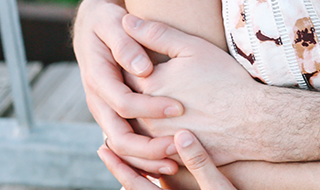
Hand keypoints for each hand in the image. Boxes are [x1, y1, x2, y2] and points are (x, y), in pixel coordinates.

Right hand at [73, 0, 181, 174]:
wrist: (93, 24)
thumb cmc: (108, 19)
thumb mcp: (112, 22)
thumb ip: (126, 43)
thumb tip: (142, 69)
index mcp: (97, 77)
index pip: (122, 102)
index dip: (150, 108)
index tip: (180, 108)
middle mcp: (97, 99)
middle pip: (118, 135)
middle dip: (147, 147)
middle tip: (178, 147)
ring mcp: (103, 109)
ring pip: (120, 146)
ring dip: (145, 158)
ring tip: (175, 162)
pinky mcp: (113, 114)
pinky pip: (123, 143)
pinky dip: (141, 156)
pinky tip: (165, 160)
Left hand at [100, 130, 233, 189]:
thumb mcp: (217, 185)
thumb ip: (198, 162)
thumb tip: (181, 135)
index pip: (134, 182)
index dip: (118, 164)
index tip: (102, 147)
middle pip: (135, 186)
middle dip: (122, 165)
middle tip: (105, 145)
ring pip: (147, 187)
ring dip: (136, 168)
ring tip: (127, 150)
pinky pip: (160, 187)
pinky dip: (151, 174)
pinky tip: (155, 161)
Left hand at [120, 14, 268, 164]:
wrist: (249, 120)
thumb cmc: (224, 80)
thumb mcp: (193, 48)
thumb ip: (157, 33)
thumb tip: (127, 19)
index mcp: (146, 84)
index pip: (122, 69)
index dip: (128, 59)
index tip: (137, 54)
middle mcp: (143, 113)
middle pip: (124, 97)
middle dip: (130, 86)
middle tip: (147, 77)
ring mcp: (154, 136)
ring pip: (134, 122)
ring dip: (139, 111)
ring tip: (158, 99)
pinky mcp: (166, 153)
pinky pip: (147, 144)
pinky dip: (152, 132)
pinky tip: (168, 121)